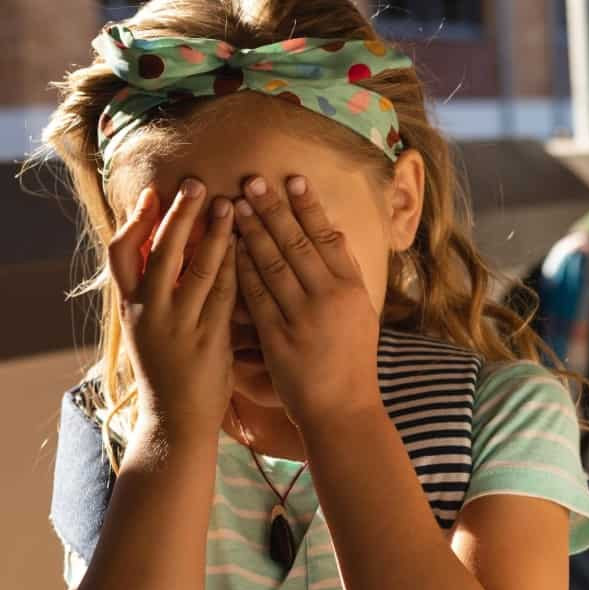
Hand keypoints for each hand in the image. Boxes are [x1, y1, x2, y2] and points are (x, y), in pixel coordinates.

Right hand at [107, 181, 237, 443]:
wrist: (175, 422)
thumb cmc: (166, 373)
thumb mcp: (147, 330)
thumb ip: (151, 294)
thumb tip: (160, 252)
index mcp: (130, 308)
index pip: (121, 253)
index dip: (136, 221)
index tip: (153, 193)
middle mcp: (149, 313)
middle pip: (160, 251)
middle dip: (178, 214)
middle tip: (195, 183)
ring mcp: (178, 326)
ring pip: (195, 268)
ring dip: (213, 233)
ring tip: (228, 204)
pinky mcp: (207, 340)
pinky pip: (223, 295)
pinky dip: (234, 267)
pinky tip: (246, 246)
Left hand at [233, 174, 382, 428]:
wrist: (343, 410)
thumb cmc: (352, 363)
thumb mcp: (361, 314)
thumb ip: (346, 275)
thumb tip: (333, 234)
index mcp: (352, 289)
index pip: (329, 237)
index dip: (309, 207)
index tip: (292, 179)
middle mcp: (329, 298)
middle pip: (298, 242)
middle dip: (274, 208)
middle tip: (253, 179)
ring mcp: (303, 318)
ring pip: (273, 264)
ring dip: (252, 231)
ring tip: (236, 204)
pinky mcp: (278, 337)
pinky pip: (255, 296)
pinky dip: (241, 269)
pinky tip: (227, 248)